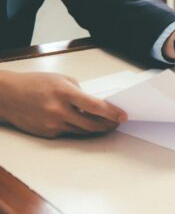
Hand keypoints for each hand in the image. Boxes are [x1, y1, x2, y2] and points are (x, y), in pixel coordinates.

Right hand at [0, 71, 126, 138]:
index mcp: (65, 93)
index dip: (112, 113)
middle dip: (108, 125)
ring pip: (82, 131)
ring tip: (105, 124)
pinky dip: (77, 128)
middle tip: (116, 123)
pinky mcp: (47, 133)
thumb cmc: (35, 83)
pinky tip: (82, 123)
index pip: (95, 106)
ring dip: (95, 129)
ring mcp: (52, 124)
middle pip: (92, 124)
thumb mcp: (61, 80)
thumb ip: (79, 92)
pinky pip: (68, 133)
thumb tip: (95, 105)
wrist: (7, 96)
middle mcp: (59, 111)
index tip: (123, 116)